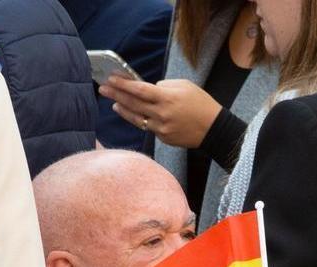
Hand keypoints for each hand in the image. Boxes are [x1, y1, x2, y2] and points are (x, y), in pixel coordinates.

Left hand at [99, 76, 222, 147]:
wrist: (214, 129)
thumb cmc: (201, 104)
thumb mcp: (184, 86)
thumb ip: (164, 86)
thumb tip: (148, 90)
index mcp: (167, 98)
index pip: (139, 90)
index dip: (123, 84)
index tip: (111, 78)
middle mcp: (162, 114)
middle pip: (133, 103)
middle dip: (116, 95)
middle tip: (102, 88)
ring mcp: (162, 128)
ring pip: (136, 118)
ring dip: (122, 109)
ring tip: (113, 103)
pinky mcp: (164, 137)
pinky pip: (147, 127)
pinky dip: (138, 119)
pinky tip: (132, 114)